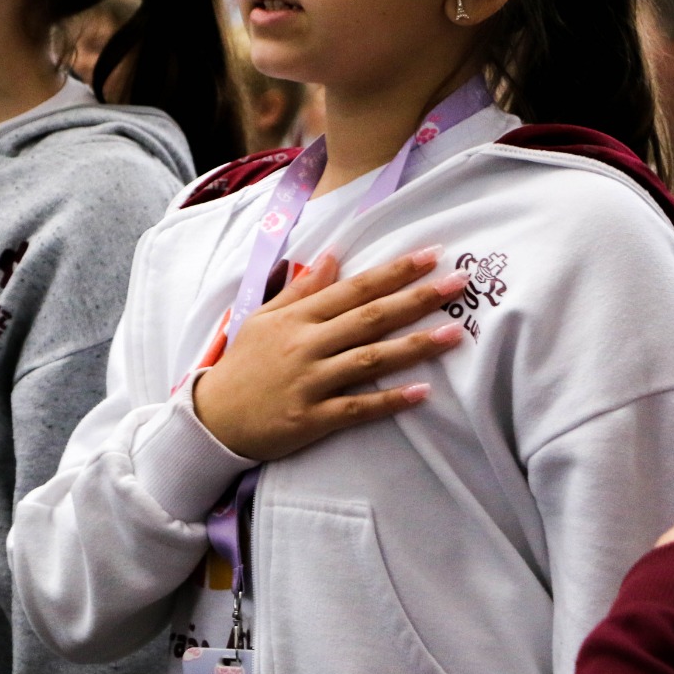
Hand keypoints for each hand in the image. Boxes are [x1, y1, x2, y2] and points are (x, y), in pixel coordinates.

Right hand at [192, 247, 468, 461]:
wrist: (214, 418)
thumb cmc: (243, 365)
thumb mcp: (263, 318)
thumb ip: (300, 289)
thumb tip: (331, 256)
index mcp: (296, 318)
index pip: (353, 289)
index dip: (394, 272)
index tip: (431, 255)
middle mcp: (305, 345)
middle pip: (369, 318)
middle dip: (416, 298)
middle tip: (459, 284)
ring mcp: (310, 382)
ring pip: (369, 360)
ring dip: (414, 346)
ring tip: (455, 334)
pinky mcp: (312, 418)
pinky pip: (357, 407)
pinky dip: (389, 400)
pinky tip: (422, 392)